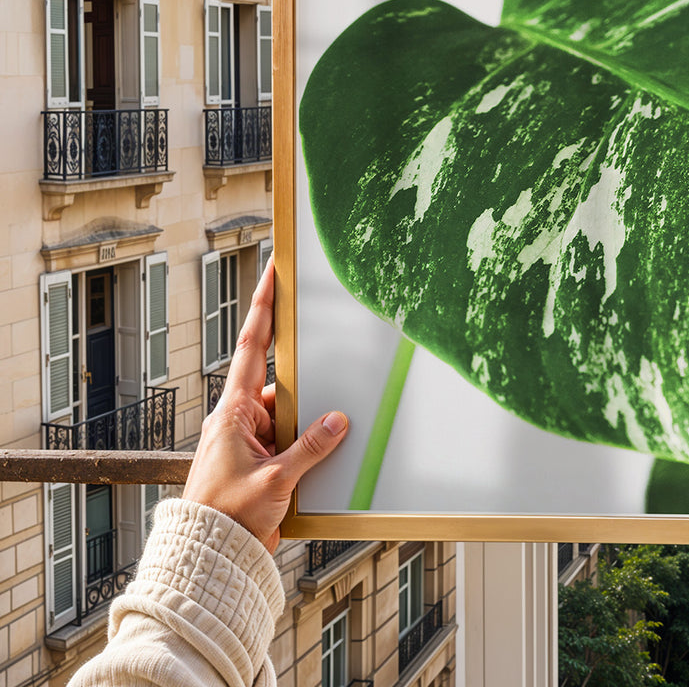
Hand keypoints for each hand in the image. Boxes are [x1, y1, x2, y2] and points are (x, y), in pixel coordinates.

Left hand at [183, 255, 347, 551]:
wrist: (208, 558)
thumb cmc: (226, 517)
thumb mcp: (275, 479)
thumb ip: (309, 447)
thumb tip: (338, 419)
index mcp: (233, 411)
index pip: (253, 346)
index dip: (264, 306)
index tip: (274, 271)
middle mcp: (238, 419)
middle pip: (280, 382)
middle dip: (307, 380)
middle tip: (329, 358)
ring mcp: (248, 440)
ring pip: (289, 414)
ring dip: (308, 424)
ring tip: (324, 437)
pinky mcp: (258, 461)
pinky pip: (290, 440)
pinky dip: (307, 445)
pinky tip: (323, 458)